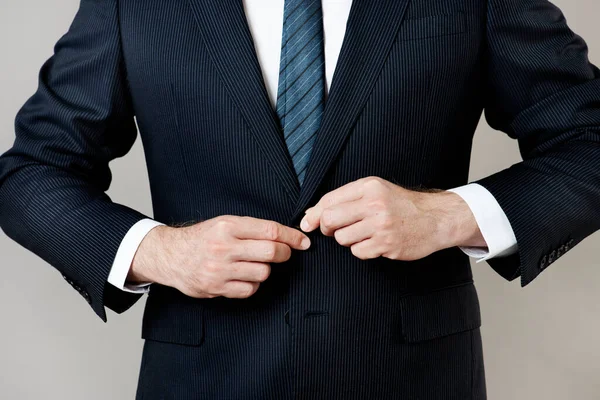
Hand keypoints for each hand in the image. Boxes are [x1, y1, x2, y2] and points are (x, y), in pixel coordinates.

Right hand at [128, 215, 310, 297]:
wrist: (170, 255)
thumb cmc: (203, 238)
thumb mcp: (224, 223)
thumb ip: (252, 228)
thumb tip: (286, 236)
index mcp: (227, 226)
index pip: (270, 230)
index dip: (291, 236)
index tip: (303, 241)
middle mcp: (223, 247)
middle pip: (271, 252)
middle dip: (285, 253)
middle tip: (286, 253)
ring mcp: (219, 269)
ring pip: (263, 273)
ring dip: (265, 269)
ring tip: (255, 264)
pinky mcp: (215, 287)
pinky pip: (249, 290)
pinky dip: (252, 285)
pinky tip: (244, 277)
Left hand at [299, 176, 485, 260]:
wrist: (435, 218)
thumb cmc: (401, 204)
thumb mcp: (376, 190)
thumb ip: (346, 198)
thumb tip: (311, 214)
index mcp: (369, 187)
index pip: (330, 200)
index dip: (315, 214)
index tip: (308, 223)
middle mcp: (374, 204)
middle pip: (331, 219)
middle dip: (326, 228)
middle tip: (333, 230)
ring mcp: (381, 226)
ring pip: (342, 238)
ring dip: (347, 239)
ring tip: (362, 233)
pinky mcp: (387, 245)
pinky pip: (358, 252)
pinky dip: (361, 250)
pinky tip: (374, 242)